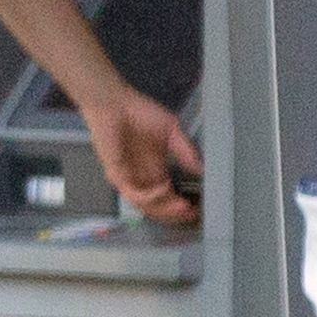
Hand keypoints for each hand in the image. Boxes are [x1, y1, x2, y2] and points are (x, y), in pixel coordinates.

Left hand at [81, 85, 202, 226]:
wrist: (115, 102)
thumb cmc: (140, 113)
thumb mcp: (172, 132)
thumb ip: (185, 151)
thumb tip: (201, 171)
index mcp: (154, 170)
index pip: (168, 197)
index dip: (181, 207)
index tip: (197, 210)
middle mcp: (141, 178)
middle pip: (158, 207)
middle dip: (175, 214)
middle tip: (191, 213)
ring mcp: (128, 178)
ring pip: (145, 206)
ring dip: (165, 208)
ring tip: (181, 206)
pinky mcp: (116, 174)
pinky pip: (132, 193)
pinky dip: (149, 195)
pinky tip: (164, 189)